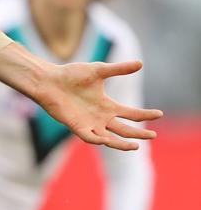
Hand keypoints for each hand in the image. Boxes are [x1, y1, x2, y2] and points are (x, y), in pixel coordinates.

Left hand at [37, 60, 161, 150]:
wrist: (50, 80)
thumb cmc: (71, 74)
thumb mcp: (99, 70)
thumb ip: (118, 69)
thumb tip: (140, 63)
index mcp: (107, 105)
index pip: (130, 113)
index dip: (144, 115)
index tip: (160, 114)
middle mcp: (100, 117)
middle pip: (124, 129)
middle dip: (138, 133)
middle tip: (153, 135)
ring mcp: (88, 123)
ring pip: (109, 138)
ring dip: (122, 143)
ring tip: (136, 146)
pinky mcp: (76, 126)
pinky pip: (89, 137)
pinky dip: (98, 139)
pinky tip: (107, 140)